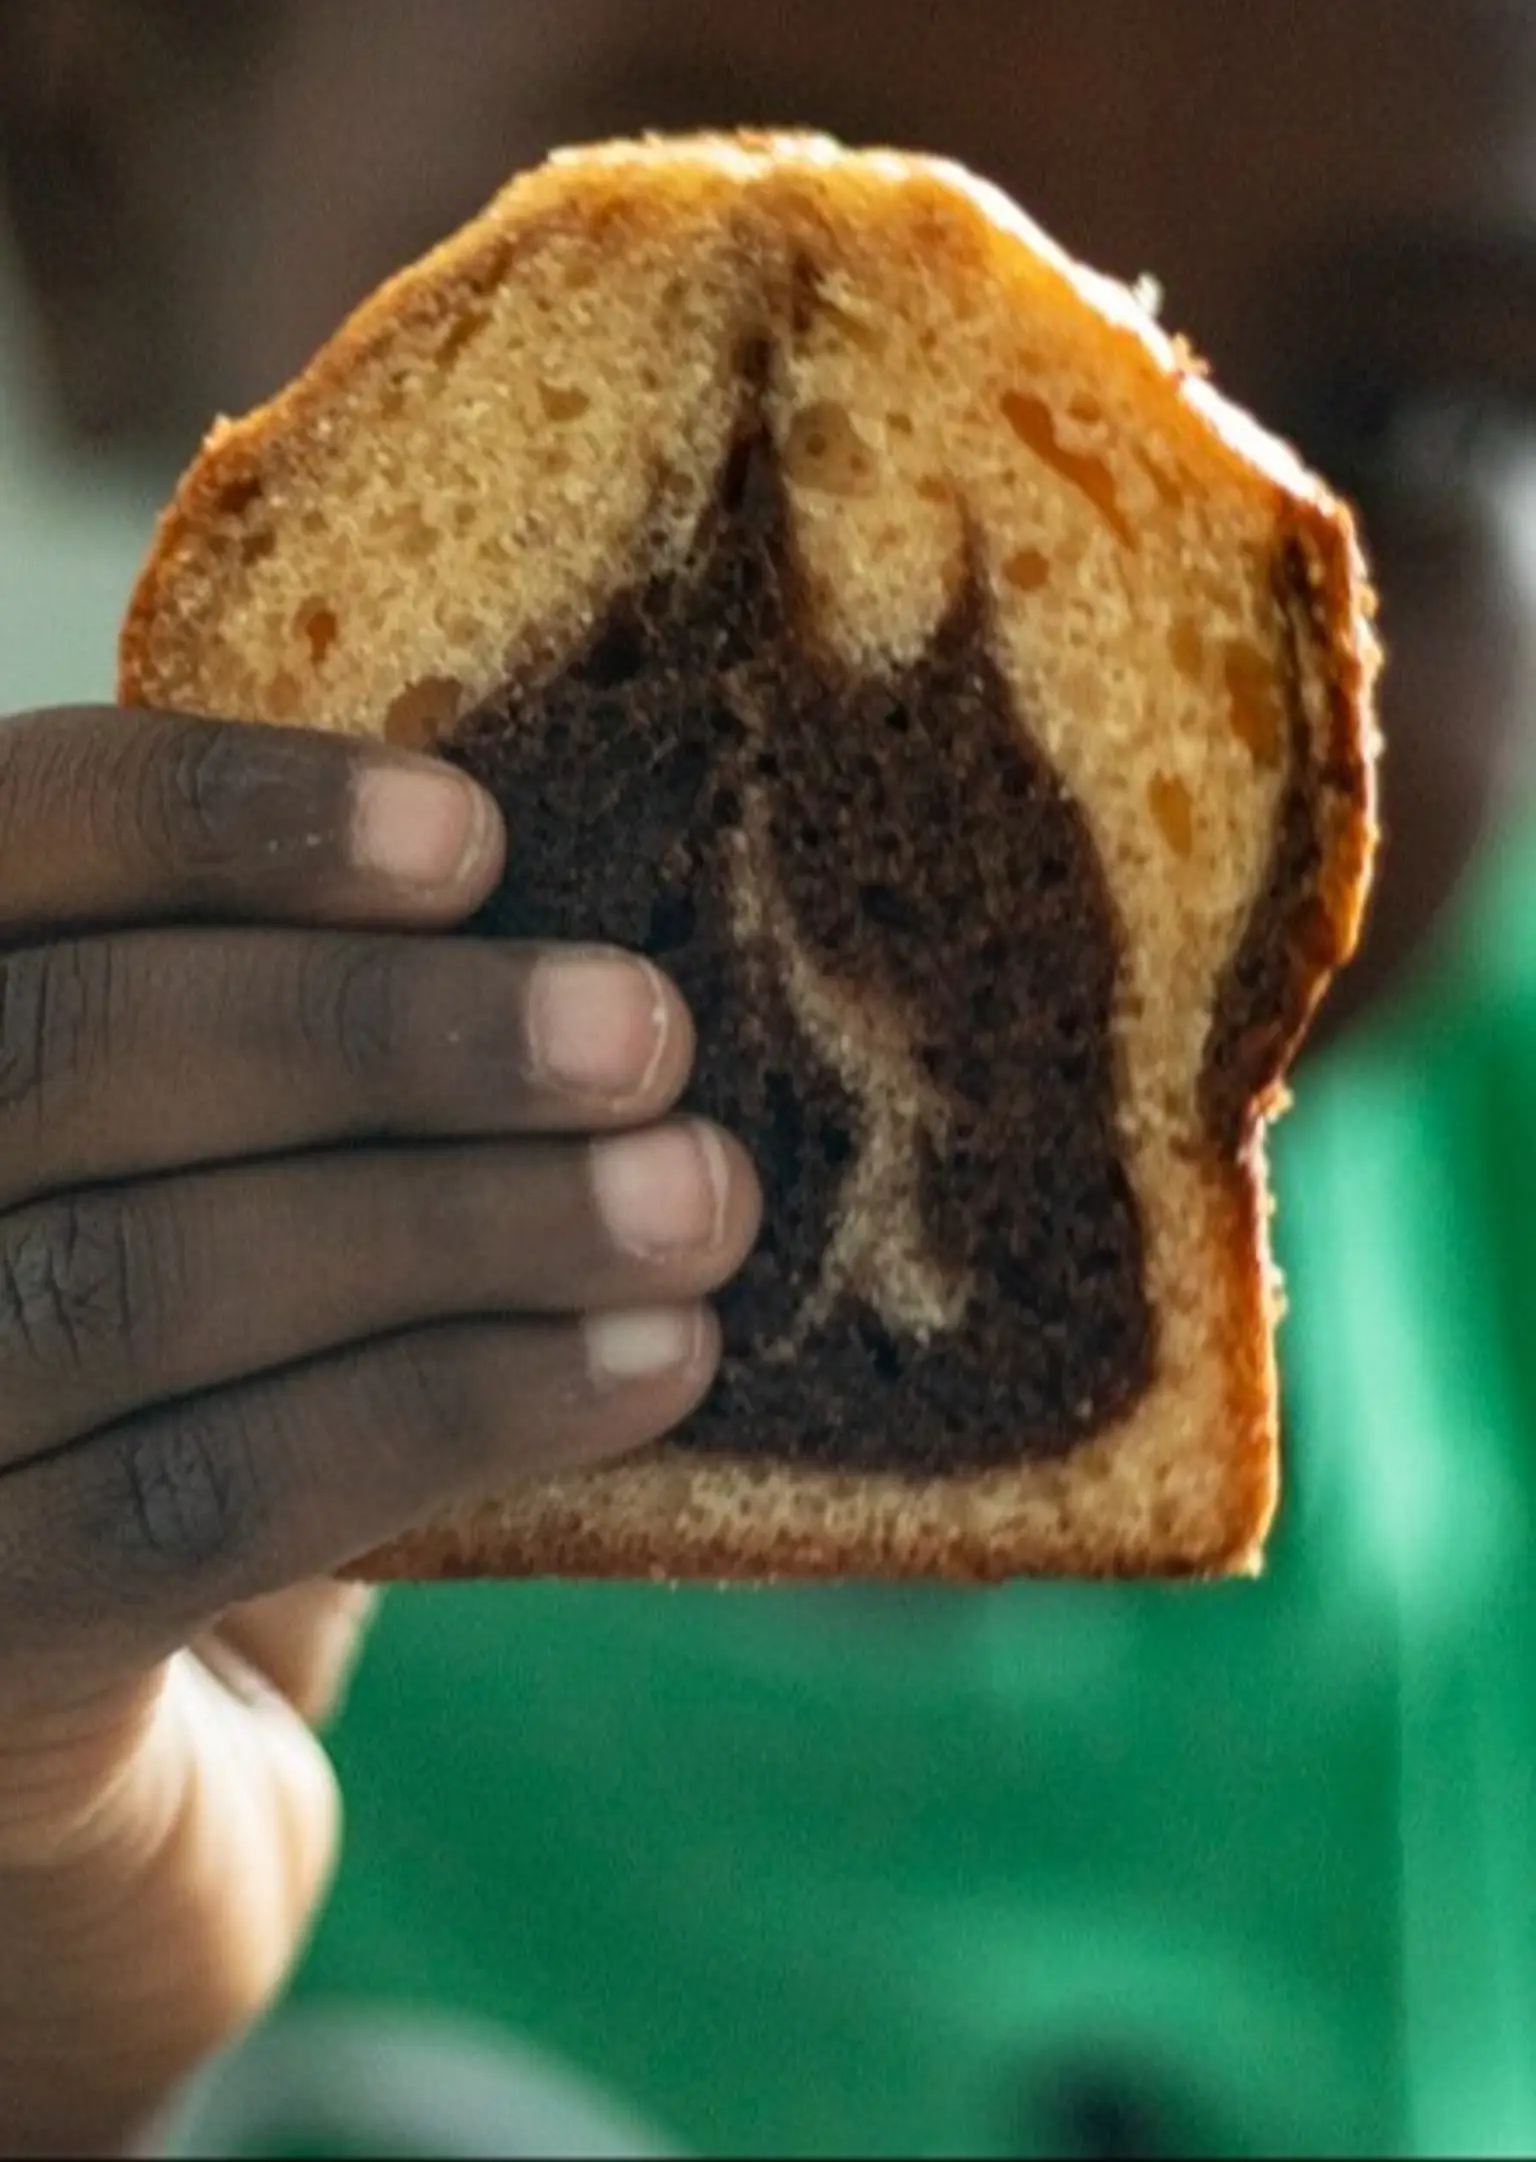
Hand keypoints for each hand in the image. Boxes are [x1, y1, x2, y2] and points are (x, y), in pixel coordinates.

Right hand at [0, 708, 757, 2156]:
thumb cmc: (188, 1431)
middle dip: (390, 1033)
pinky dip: (451, 1411)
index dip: (225, 816)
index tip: (477, 834)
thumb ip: (330, 1082)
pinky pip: (202, 1497)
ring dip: (467, 1220)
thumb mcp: (234, 1207)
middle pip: (76, 1054)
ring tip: (697, 1199)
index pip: (9, 842)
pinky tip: (650, 1365)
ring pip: (149, 1274)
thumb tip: (605, 938)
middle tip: (649, 1033)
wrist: (85, 1822)